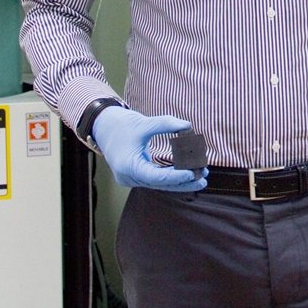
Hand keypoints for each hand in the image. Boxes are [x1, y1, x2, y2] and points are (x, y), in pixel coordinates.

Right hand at [91, 106, 207, 191]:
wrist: (104, 128)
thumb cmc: (122, 125)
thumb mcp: (144, 122)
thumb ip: (166, 124)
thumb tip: (188, 126)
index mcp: (128, 166)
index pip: (156, 177)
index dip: (175, 177)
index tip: (192, 173)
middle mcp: (129, 177)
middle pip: (160, 184)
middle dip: (182, 182)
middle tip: (203, 178)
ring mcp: (131, 179)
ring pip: (159, 184)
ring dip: (179, 181)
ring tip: (201, 177)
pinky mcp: (136, 176)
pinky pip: (156, 179)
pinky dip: (170, 177)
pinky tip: (187, 173)